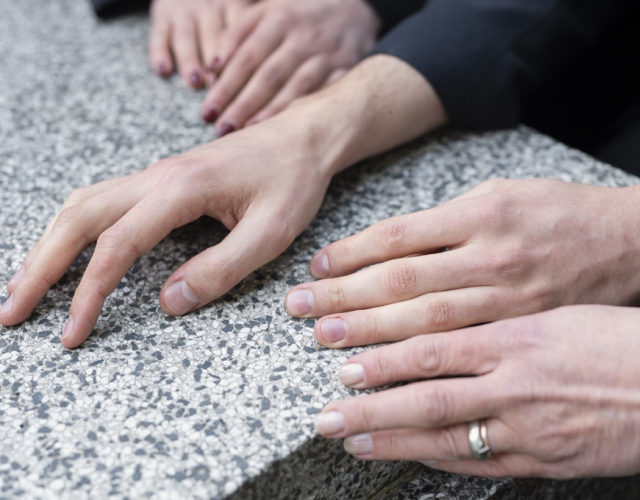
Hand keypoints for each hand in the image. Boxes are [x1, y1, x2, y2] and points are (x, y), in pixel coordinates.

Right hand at [0, 112, 333, 347]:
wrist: (303, 139)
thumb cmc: (293, 182)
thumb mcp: (271, 233)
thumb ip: (221, 269)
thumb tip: (167, 304)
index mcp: (180, 189)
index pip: (118, 246)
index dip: (89, 294)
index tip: (71, 333)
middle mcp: (156, 177)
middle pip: (77, 218)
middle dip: (40, 267)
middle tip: (11, 312)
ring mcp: (155, 175)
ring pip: (82, 205)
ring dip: (48, 245)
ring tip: (24, 286)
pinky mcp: (162, 181)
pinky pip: (102, 201)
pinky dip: (73, 230)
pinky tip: (67, 251)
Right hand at [149, 0, 252, 87]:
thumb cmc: (223, 6)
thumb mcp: (239, 8)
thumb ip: (252, 30)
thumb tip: (269, 67)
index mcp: (232, 6)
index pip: (238, 32)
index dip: (239, 55)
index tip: (243, 79)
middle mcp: (208, 8)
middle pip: (213, 36)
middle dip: (215, 62)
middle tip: (219, 87)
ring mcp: (184, 12)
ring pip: (186, 36)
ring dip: (190, 60)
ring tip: (194, 82)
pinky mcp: (162, 15)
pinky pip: (159, 34)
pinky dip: (159, 52)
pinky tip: (163, 70)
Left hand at [201, 0, 380, 133]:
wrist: (352, 10)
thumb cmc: (298, 15)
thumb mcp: (267, 10)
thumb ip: (238, 33)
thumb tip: (211, 67)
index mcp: (279, 20)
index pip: (246, 57)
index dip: (225, 85)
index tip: (207, 110)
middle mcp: (302, 37)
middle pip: (268, 76)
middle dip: (243, 104)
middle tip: (221, 128)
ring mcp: (325, 55)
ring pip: (296, 88)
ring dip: (271, 112)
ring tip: (249, 133)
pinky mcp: (344, 70)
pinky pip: (322, 95)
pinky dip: (305, 112)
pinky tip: (288, 129)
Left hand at [285, 163, 639, 347]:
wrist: (635, 242)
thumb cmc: (564, 213)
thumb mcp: (504, 194)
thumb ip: (448, 223)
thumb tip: (388, 247)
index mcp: (481, 215)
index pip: (398, 240)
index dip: (350, 257)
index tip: (316, 271)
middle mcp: (491, 259)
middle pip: (401, 287)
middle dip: (344, 303)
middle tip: (300, 316)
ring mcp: (511, 305)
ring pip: (427, 331)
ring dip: (372, 345)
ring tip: (329, 356)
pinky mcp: (527, 339)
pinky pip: (468, 359)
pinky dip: (425, 371)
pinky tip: (390, 385)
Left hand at [315, 305, 639, 477]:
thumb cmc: (621, 333)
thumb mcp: (556, 308)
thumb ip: (500, 316)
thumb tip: (450, 318)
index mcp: (516, 332)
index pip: (432, 343)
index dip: (383, 356)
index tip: (343, 358)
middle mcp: (514, 379)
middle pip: (426, 393)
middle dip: (369, 403)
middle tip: (326, 412)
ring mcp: (527, 424)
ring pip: (445, 434)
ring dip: (392, 438)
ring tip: (351, 439)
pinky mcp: (543, 459)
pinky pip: (480, 462)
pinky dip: (439, 460)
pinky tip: (410, 457)